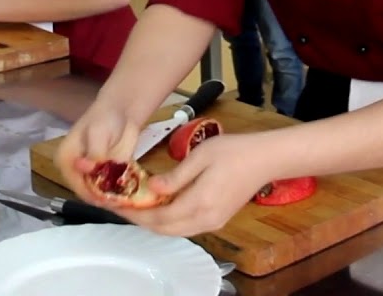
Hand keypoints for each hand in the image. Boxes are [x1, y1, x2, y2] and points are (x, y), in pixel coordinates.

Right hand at [54, 101, 141, 202]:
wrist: (121, 112)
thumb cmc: (104, 118)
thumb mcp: (98, 133)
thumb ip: (94, 153)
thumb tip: (85, 169)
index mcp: (65, 160)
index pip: (75, 184)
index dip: (91, 194)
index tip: (108, 199)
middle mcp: (75, 171)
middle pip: (87, 193)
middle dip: (103, 199)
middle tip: (120, 203)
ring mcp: (91, 175)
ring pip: (100, 194)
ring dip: (112, 199)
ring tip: (126, 200)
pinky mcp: (105, 177)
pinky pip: (111, 190)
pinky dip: (120, 193)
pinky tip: (130, 195)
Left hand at [114, 132, 273, 235]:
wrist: (265, 159)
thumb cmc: (234, 151)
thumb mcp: (201, 156)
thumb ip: (175, 176)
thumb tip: (152, 188)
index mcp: (199, 202)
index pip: (159, 217)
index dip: (136, 213)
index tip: (117, 204)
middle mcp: (205, 219)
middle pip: (164, 229)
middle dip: (141, 221)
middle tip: (122, 206)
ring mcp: (213, 222)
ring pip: (175, 231)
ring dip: (154, 223)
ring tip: (138, 206)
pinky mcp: (218, 220)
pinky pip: (186, 228)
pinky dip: (169, 222)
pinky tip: (161, 206)